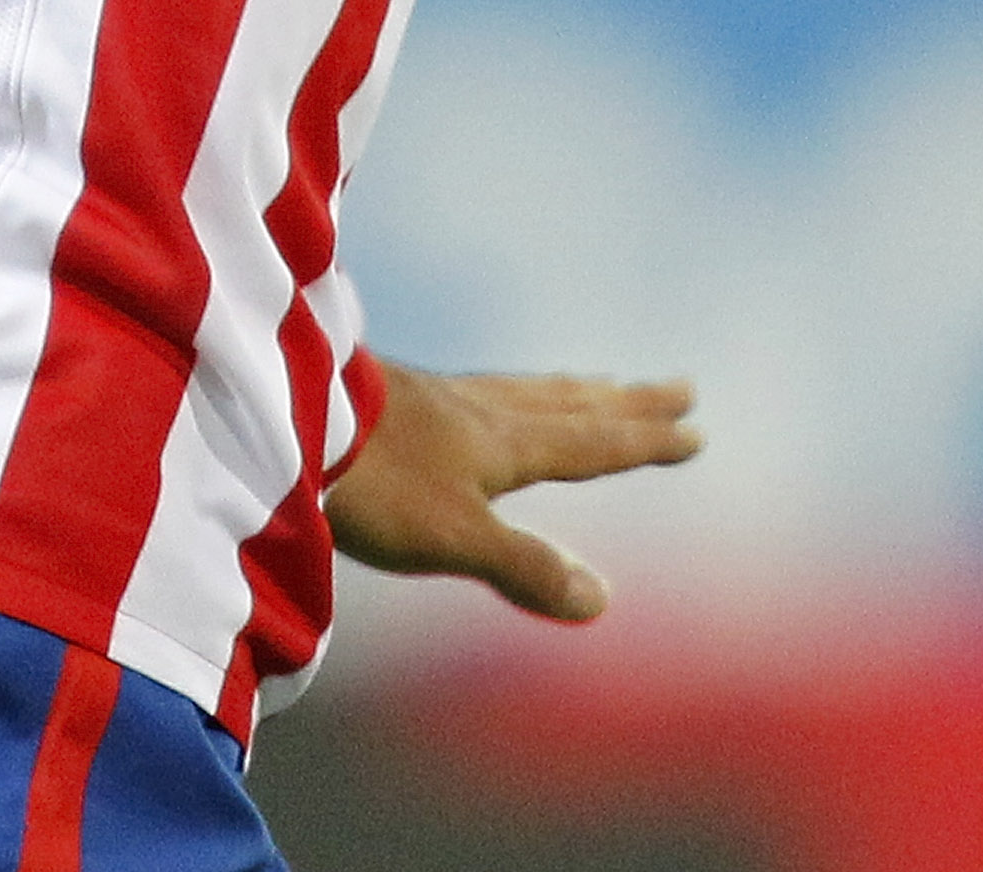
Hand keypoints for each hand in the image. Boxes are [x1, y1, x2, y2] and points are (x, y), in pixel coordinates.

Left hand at [324, 360, 702, 622]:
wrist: (288, 415)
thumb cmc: (373, 484)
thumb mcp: (454, 537)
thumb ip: (524, 565)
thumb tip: (602, 598)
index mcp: (504, 446)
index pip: (590, 443)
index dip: (643, 440)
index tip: (695, 429)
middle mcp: (483, 413)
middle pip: (571, 405)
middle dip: (627, 403)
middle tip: (679, 386)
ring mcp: (442, 398)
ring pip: (528, 391)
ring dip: (576, 392)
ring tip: (601, 384)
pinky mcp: (403, 396)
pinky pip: (485, 388)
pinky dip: (517, 390)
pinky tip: (492, 396)